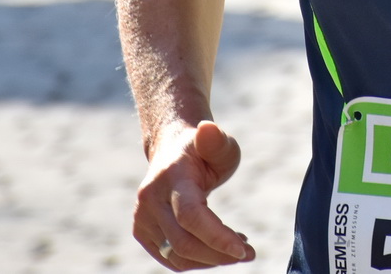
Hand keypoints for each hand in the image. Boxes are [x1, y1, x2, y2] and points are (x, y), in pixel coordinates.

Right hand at [132, 120, 255, 268]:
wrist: (172, 151)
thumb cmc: (202, 150)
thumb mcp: (220, 144)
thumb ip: (218, 142)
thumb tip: (207, 129)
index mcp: (171, 177)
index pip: (191, 216)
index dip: (217, 238)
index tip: (245, 251)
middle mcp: (150, 199)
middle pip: (184, 242)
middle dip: (220, 253)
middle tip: (248, 252)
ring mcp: (142, 218)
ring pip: (177, 257)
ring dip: (211, 259)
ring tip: (235, 246)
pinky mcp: (142, 233)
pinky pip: (171, 259)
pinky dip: (197, 260)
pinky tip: (216, 248)